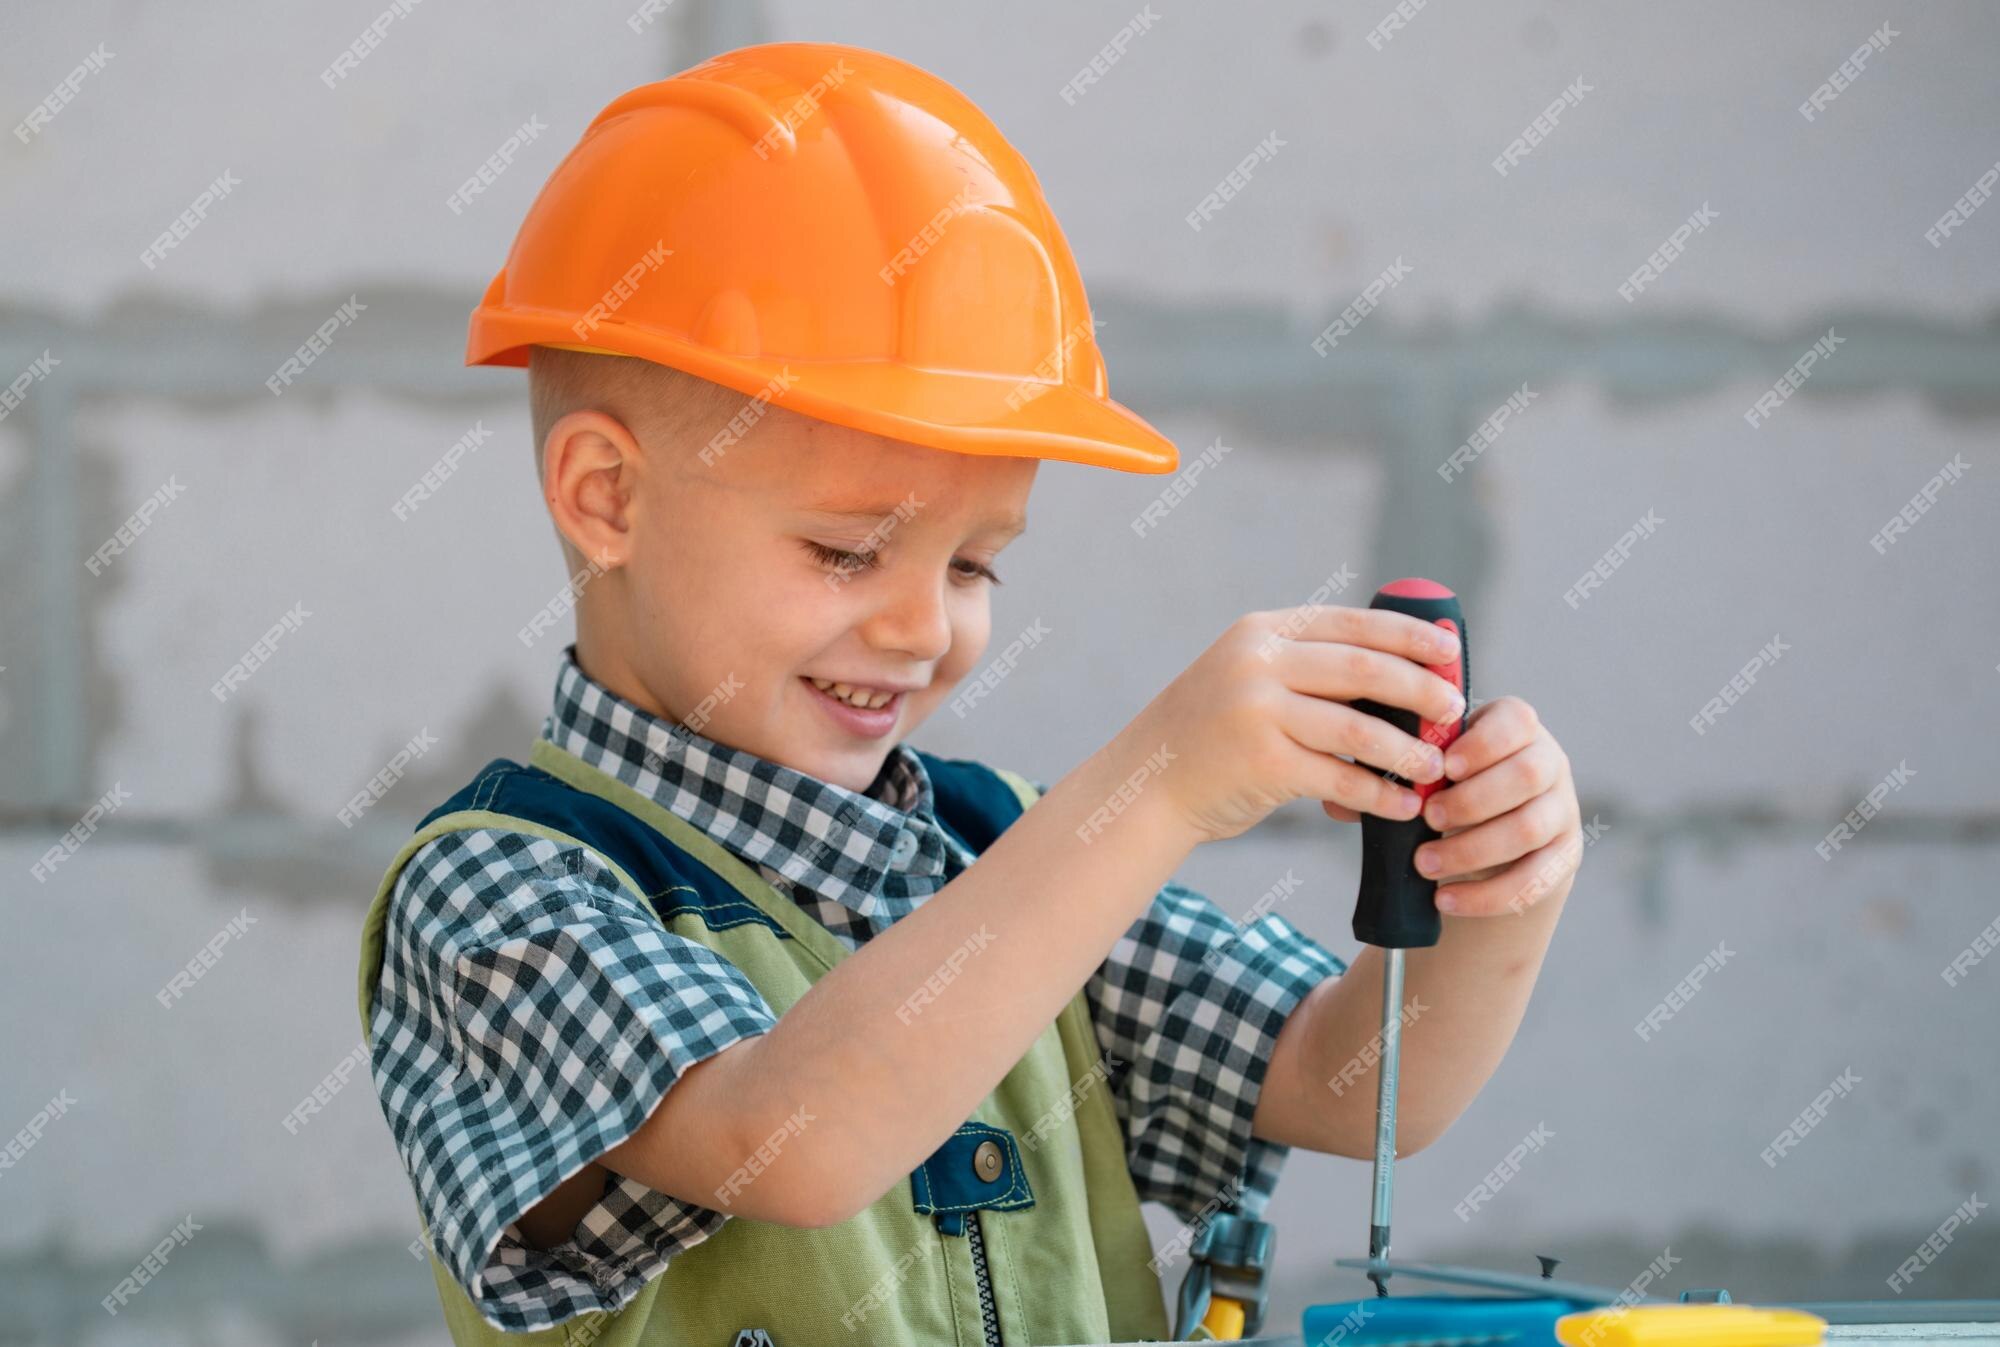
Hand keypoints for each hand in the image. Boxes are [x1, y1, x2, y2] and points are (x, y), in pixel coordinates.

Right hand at [1127, 605, 1466, 845]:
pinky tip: (1402, 807)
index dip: (1410, 634)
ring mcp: (1257, 712)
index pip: (1352, 623)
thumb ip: (1307, 668)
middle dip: (1421, 689)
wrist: (1149, 784)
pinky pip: (1338, 779)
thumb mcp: (1250, 678)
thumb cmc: (1214, 734)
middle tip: (1455, 709)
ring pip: (1358, 728)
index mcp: (1263, 633)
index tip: (1451, 650)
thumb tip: (1401, 673)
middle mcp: (1259, 663)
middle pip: (1364, 669)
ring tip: (1436, 767)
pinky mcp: (1261, 763)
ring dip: (1407, 751)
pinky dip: (1378, 795)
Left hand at [1323, 695, 1579, 916]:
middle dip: (1474, 799)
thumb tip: (1339, 800)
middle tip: (1428, 819)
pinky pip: (1536, 880)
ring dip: (1474, 849)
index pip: (1516, 720)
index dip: (1484, 743)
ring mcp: (1561, 810)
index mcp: (1513, 727)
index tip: (1445, 766)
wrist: (1486, 841)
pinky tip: (1446, 901)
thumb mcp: (1421, 773)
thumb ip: (1384, 776)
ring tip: (1425, 864)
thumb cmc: (1443, 791)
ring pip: (1530, 827)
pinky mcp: (1564, 857)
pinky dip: (1487, 895)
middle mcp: (1547, 762)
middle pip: (1528, 774)